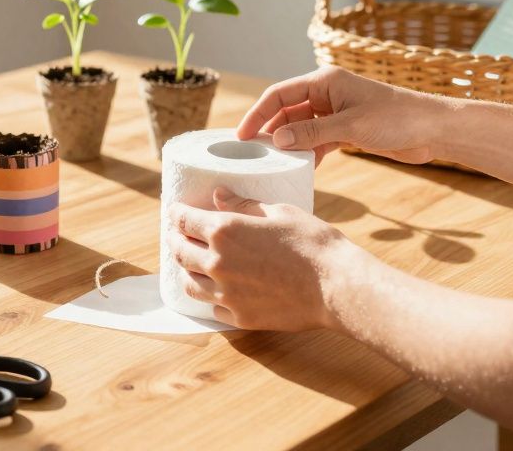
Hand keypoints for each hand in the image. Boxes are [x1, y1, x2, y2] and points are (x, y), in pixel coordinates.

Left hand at [165, 188, 359, 330]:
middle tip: (176, 234)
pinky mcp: (239, 317)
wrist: (337, 287)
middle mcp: (217, 263)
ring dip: (185, 270)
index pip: (183, 220)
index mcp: (224, 231)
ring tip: (190, 263)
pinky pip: (211, 307)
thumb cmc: (313, 243)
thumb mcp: (279, 212)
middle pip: (180, 251)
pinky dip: (208, 297)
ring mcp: (226, 294)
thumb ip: (244, 205)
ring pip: (189, 283)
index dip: (175, 213)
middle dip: (174, 239)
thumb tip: (217, 195)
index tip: (174, 211)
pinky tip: (213, 291)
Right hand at [236, 66, 449, 164]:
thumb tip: (276, 138)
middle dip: (269, 130)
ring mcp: (335, 112)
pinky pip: (316, 140)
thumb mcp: (351, 126)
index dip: (257, 113)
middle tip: (252, 153)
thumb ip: (312, 133)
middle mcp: (326, 94)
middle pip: (286, 111)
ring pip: (300, 127)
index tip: (241, 135)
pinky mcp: (346, 130)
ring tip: (272, 162)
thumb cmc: (397, 118)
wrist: (434, 130)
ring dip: (288, 143)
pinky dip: (307, 152)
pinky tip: (300, 167)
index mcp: (324, 81)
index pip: (279, 94)